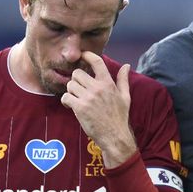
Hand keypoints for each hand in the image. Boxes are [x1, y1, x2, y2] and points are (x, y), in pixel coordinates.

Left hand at [61, 51, 136, 167]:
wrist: (115, 136)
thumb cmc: (120, 117)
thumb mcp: (125, 96)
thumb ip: (123, 80)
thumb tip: (126, 66)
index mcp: (108, 83)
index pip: (96, 62)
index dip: (87, 55)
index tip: (82, 55)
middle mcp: (98, 88)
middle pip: (77, 73)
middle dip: (76, 80)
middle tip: (79, 88)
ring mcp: (88, 98)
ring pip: (70, 85)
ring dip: (71, 91)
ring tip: (76, 98)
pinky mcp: (80, 108)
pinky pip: (66, 97)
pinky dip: (66, 101)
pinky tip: (71, 106)